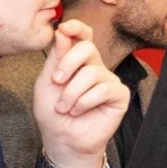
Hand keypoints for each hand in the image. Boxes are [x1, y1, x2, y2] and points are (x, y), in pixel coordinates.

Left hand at [33, 20, 127, 167]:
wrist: (63, 139)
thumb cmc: (53, 113)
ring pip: (91, 73)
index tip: (64, 28)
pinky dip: (85, 102)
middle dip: (68, 63)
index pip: (83, 37)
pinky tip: (79, 111)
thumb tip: (62, 31)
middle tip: (56, 82)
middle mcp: (95, 67)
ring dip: (71, 93)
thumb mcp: (47, 83)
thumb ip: (56, 58)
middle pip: (87, 48)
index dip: (77, 28)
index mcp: (77, 62)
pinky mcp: (119, 94)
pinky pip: (103, 89)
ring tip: (65, 108)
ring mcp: (108, 80)